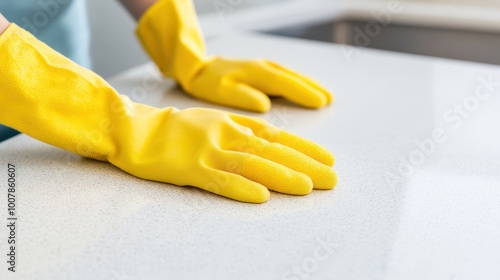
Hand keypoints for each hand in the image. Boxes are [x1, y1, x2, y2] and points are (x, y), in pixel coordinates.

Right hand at [113, 107, 337, 202]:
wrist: (137, 129)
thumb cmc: (178, 128)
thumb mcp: (214, 120)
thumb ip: (241, 128)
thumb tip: (272, 137)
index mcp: (233, 124)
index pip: (276, 136)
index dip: (304, 147)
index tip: (328, 158)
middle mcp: (225, 134)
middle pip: (271, 151)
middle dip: (303, 165)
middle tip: (331, 179)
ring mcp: (207, 151)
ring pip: (250, 164)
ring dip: (280, 175)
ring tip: (307, 187)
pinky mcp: (189, 168)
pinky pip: (218, 180)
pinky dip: (240, 188)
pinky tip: (261, 197)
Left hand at [188, 57, 332, 111]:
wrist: (199, 68)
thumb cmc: (209, 83)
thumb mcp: (221, 91)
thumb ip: (243, 97)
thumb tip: (265, 105)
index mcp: (256, 73)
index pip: (285, 83)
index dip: (304, 93)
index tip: (321, 103)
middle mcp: (264, 67)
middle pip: (293, 78)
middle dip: (313, 88)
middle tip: (330, 100)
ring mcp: (265, 67)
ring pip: (292, 75)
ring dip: (310, 84)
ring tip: (326, 95)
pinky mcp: (263, 71)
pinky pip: (286, 76)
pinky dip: (300, 82)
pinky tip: (307, 89)